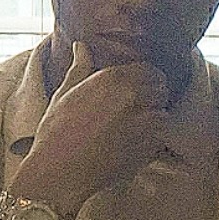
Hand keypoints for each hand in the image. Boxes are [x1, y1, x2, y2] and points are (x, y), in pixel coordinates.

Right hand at [11, 41, 169, 218]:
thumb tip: (81, 47)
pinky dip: (151, 138)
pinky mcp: (148, 148)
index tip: (134, 86)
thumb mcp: (64, 94)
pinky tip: (131, 142)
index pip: (148, 69)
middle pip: (160, 89)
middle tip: (133, 106)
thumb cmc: (55, 132)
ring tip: (132, 126)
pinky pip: (159, 138)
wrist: (58, 172)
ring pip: (162, 114)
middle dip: (150, 95)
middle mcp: (134, 97)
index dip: (143, 78)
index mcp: (114, 79)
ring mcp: (144, 124)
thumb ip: (80, 68)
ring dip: (152, 117)